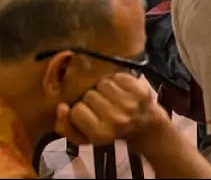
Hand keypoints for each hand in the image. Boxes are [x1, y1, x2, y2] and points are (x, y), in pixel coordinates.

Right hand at [54, 73, 170, 147]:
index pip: (76, 110)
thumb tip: (61, 107)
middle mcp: (117, 120)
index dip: (80, 110)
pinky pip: (118, 76)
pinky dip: (118, 81)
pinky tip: (122, 91)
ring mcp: (131, 104)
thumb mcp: (85, 138)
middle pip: (90, 95)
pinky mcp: (141, 91)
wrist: (145, 126)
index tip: (89, 115)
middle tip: (102, 106)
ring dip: (104, 88)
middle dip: (92, 99)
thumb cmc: (110, 130)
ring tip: (111, 98)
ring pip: (103, 83)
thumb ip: (65, 126)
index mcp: (101, 134)